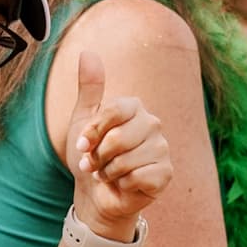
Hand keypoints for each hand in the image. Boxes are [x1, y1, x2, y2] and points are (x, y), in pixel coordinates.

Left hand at [67, 52, 171, 235]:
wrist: (96, 194)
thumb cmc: (90, 155)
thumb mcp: (82, 121)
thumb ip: (89, 88)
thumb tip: (88, 52)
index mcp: (134, 107)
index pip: (113, 111)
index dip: (92, 132)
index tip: (81, 145)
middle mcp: (152, 124)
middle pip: (117, 138)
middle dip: (98, 156)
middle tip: (95, 163)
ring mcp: (162, 148)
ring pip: (126, 160)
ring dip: (108, 172)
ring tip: (108, 173)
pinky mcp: (166, 173)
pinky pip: (138, 177)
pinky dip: (123, 184)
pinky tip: (124, 184)